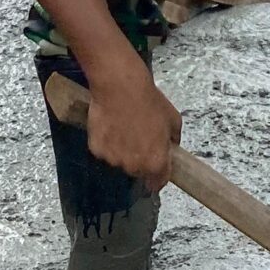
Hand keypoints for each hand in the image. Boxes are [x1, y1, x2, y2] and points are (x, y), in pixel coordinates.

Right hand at [83, 71, 181, 191]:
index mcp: (156, 162)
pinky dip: (106, 142)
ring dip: (122, 151)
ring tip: (123, 128)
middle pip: (137, 171)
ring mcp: (113, 159)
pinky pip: (104, 151)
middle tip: (139, 138)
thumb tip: (170, 146)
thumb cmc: (149, 100)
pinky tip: (110, 125)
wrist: (120, 86)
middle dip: (140, 159)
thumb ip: (173, 139)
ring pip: (119, 161)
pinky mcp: (96, 149)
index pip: (157, 183)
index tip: (156, 171)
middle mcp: (134, 166)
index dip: (158, 177)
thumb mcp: (173, 119)